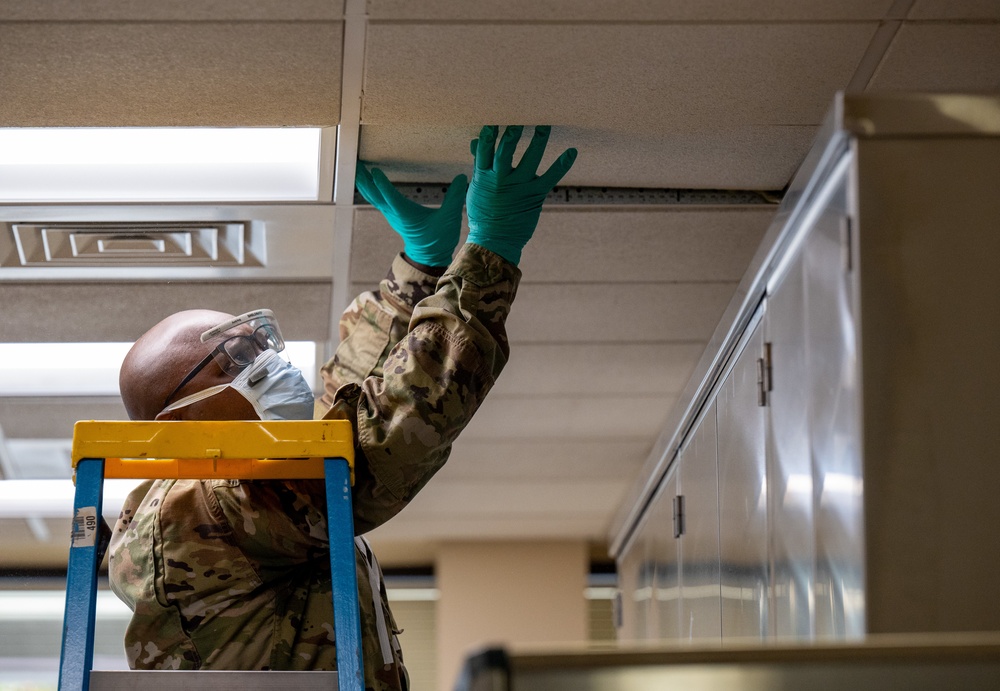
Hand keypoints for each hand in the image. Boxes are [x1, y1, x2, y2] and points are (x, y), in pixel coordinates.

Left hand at [356, 163, 467, 266]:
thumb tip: (462, 178)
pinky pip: (378, 200)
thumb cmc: (438, 240)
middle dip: (365, 180)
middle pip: (375, 195)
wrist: (429, 258)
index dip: (382, 184)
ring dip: (365, 184)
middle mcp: (396, 214)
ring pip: (374, 197)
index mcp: (406, 215)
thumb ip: (455, 197)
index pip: (391, 197)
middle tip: (356, 165)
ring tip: (358, 169)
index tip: (374, 171)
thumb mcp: (450, 219)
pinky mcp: (394, 216)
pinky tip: (369, 182)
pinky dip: (371, 190)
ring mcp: (392, 215)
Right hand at [466, 125, 576, 264]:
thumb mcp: (477, 187)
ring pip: (529, 159)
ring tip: (544, 125)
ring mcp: (519, 187)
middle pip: (506, 151)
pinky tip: (572, 151)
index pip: (485, 150)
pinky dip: (562, 164)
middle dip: (512, 134)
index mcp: (483, 176)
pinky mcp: (535, 195)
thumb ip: (479, 163)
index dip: (489, 135)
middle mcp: (501, 180)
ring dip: (538, 140)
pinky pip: (551, 177)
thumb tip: (476, 141)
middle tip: (519, 117)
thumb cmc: (483, 213)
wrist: (494, 240)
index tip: (495, 121)